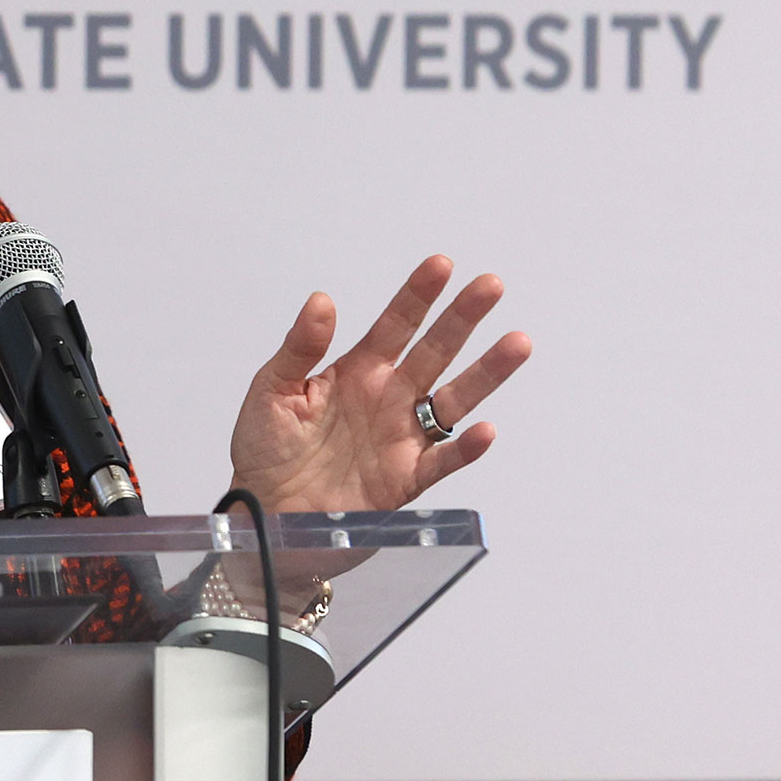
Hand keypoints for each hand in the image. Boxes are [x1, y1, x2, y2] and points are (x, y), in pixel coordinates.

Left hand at [228, 255, 531, 514]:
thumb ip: (300, 348)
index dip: (417, 296)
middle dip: (462, 319)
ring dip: (485, 374)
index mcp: (355, 373)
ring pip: (452, 400)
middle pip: (433, 352)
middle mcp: (386, 399)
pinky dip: (464, 448)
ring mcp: (400, 438)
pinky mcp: (404, 479)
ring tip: (516, 343)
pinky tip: (483, 429)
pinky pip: (442, 461)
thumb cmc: (263, 450)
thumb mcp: (271, 391)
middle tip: (491, 286)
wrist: (264, 515)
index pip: (394, 326)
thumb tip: (322, 300)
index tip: (442, 265)